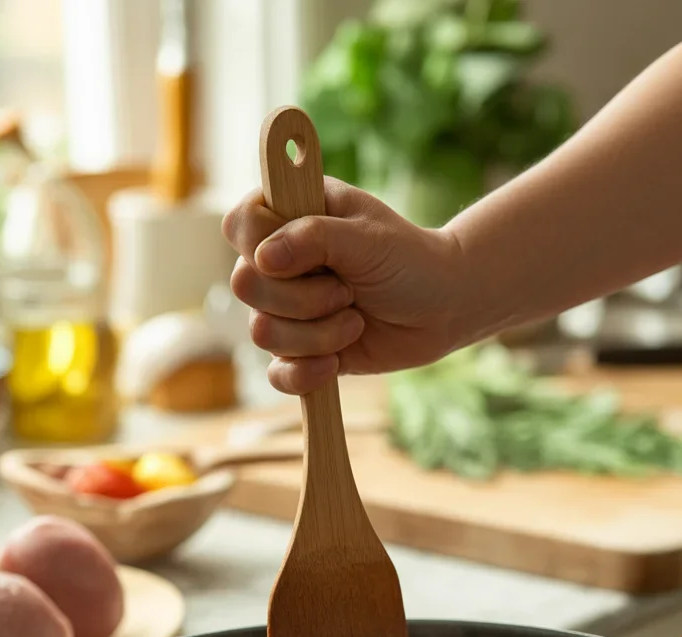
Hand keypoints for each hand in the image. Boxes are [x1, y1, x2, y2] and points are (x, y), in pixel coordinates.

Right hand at [224, 178, 464, 393]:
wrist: (441, 309)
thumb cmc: (408, 261)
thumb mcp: (367, 238)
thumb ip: (314, 238)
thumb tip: (263, 259)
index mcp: (289, 217)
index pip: (240, 226)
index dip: (263, 245)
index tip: (308, 252)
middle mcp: (279, 263)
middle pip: (246, 285)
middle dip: (302, 298)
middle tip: (346, 291)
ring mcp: (286, 310)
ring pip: (263, 333)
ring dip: (318, 334)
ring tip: (356, 320)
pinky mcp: (300, 352)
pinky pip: (277, 374)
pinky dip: (306, 374)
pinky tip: (336, 363)